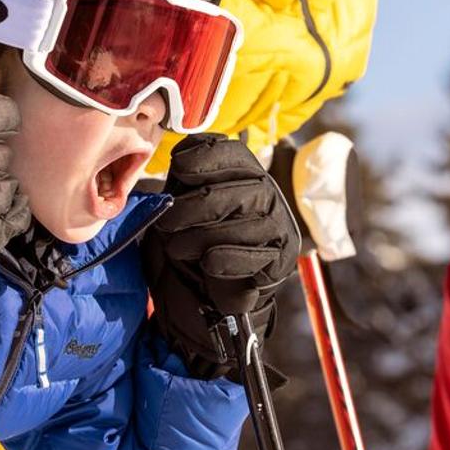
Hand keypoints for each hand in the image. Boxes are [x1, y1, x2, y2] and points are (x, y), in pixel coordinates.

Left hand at [142, 134, 299, 379]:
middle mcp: (268, 195)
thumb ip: (181, 181)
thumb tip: (179, 156)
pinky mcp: (281, 260)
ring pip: (246, 223)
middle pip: (238, 188)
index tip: (179, 169)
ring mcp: (279, 227)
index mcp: (244, 174)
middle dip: (196, 205)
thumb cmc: (189, 245)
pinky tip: (207, 263)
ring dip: (203, 235)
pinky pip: (255, 256)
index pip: (232, 152)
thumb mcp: (178, 206)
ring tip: (178, 247)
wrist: (200, 296)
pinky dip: (225, 259)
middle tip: (168, 222)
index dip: (205, 157)